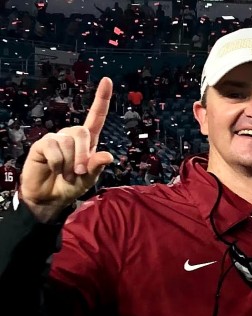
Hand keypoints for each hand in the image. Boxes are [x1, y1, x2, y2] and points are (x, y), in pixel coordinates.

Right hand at [19, 77, 114, 220]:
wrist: (49, 197)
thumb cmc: (70, 186)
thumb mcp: (89, 179)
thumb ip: (97, 166)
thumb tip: (108, 156)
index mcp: (87, 142)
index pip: (96, 117)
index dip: (101, 99)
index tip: (107, 80)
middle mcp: (71, 136)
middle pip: (82, 132)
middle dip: (83, 155)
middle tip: (79, 172)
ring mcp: (56, 138)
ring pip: (68, 143)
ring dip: (70, 163)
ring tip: (65, 173)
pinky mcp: (42, 144)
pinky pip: (54, 149)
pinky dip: (58, 164)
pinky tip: (53, 169)